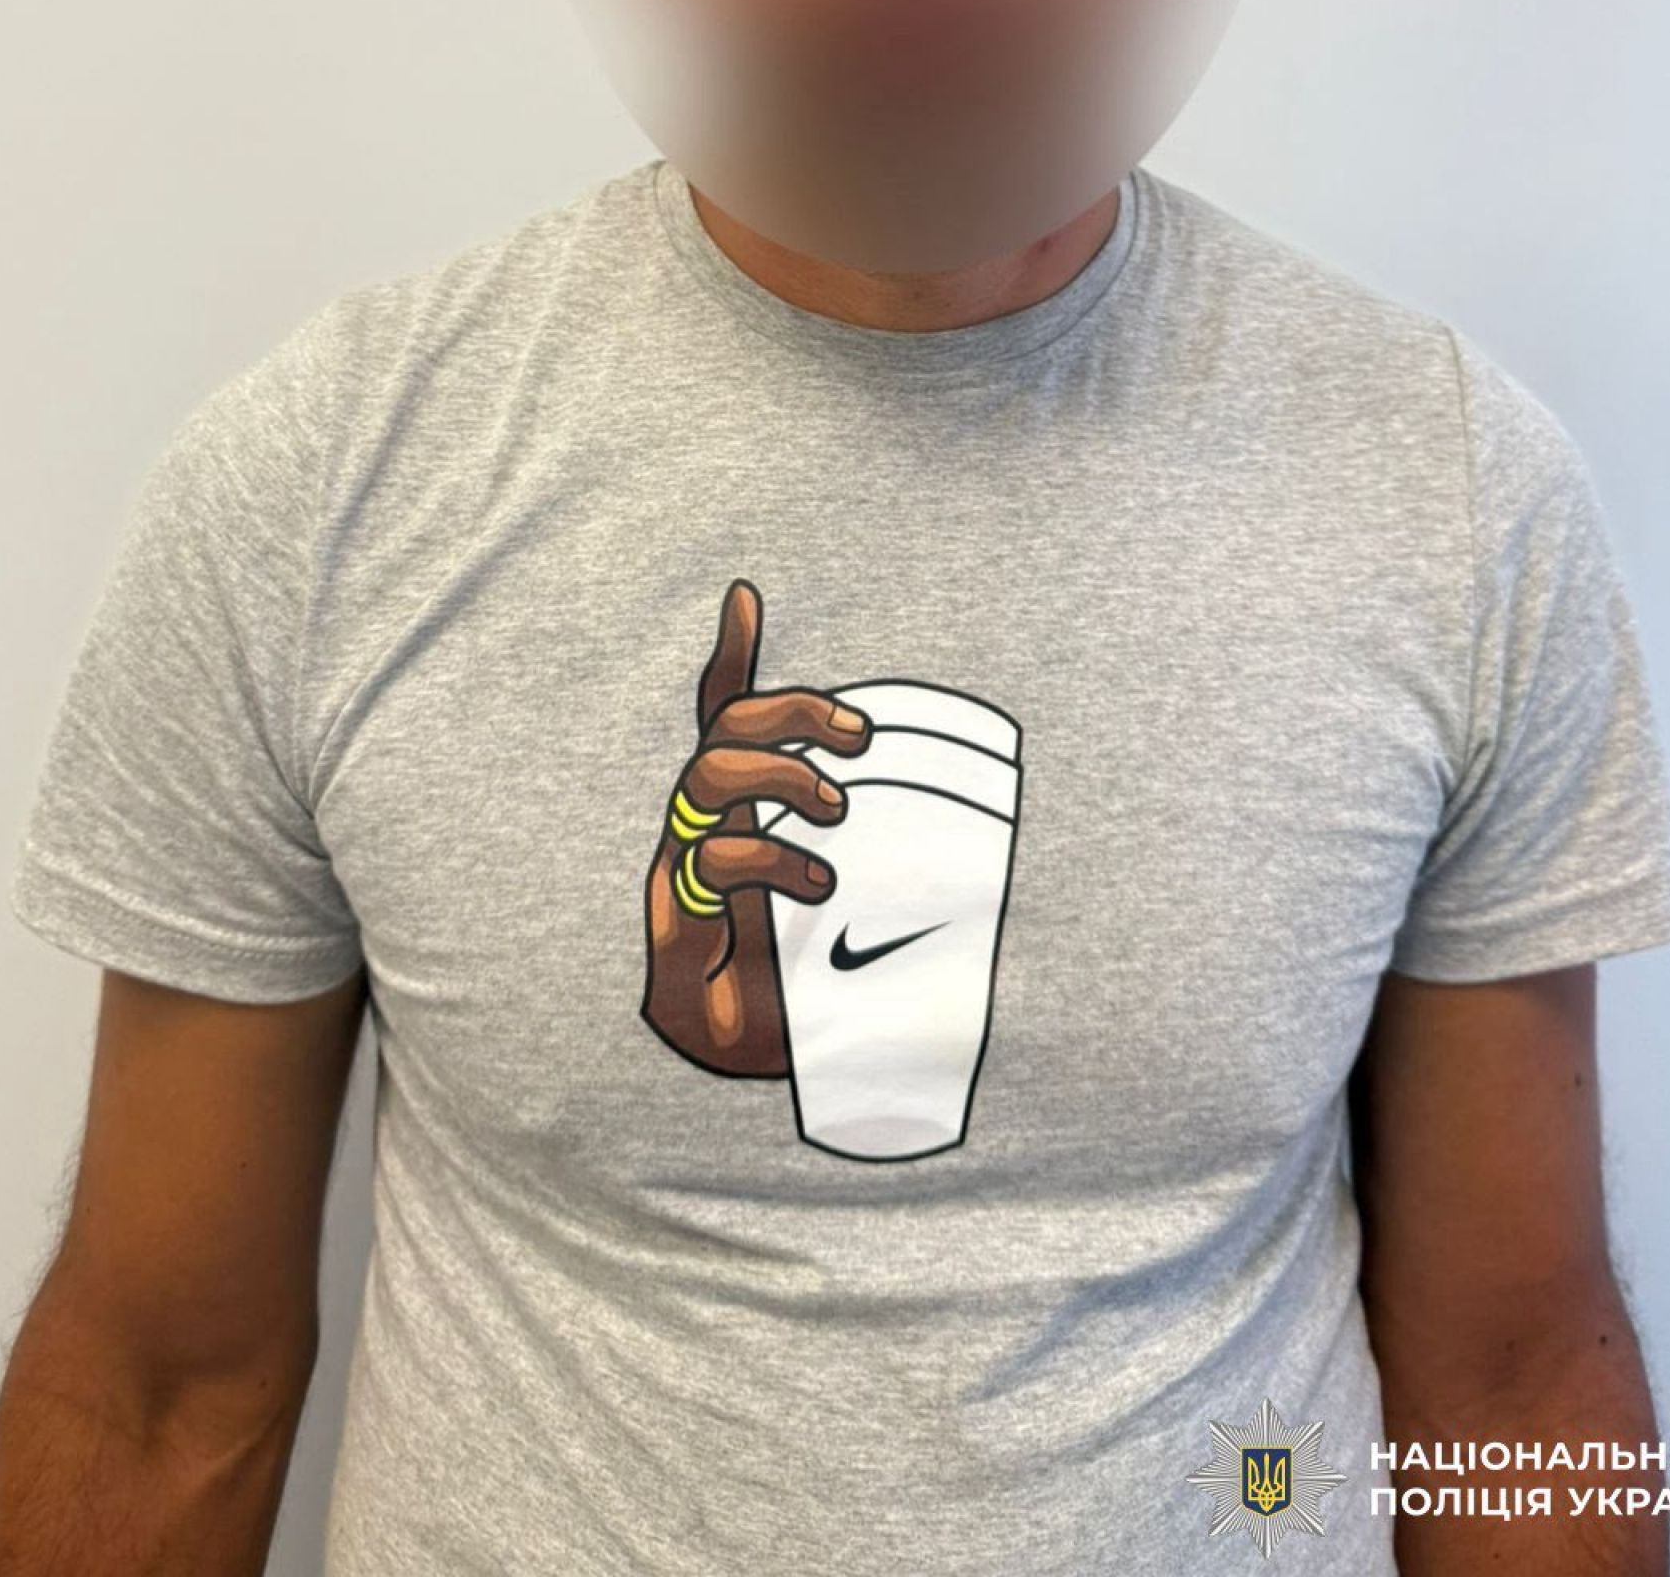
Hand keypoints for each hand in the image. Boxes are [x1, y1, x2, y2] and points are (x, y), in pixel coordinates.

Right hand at [641, 578, 871, 1075]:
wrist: (746, 1070)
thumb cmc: (805, 983)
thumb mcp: (858, 912)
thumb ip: (894, 868)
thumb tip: (989, 844)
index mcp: (738, 813)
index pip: (724, 718)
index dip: (729, 658)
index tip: (745, 598)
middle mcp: (702, 827)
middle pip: (726, 729)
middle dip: (794, 715)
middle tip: (861, 740)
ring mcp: (683, 868)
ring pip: (710, 774)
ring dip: (782, 775)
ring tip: (839, 809)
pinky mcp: (679, 919)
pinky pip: (710, 856)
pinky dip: (768, 853)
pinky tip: (817, 878)